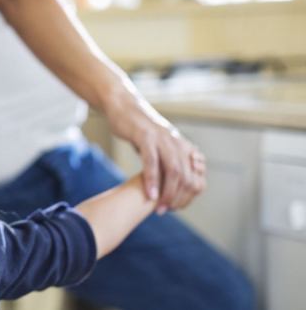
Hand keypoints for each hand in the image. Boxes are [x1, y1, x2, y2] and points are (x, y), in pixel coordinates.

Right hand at [105, 95, 206, 213]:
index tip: (174, 208)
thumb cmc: (140, 132)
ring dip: (167, 193)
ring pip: (173, 171)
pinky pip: (152, 162)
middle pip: (186, 178)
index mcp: (185, 148)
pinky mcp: (146, 137)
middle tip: (165, 211)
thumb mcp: (160, 149)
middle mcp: (178, 143)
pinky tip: (149, 194)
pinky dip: (152, 180)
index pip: (196, 179)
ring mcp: (163, 139)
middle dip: (177, 198)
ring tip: (159, 207)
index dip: (187, 197)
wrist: (124, 108)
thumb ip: (169, 165)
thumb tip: (173, 188)